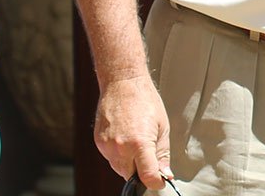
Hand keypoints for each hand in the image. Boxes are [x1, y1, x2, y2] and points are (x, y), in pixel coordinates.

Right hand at [95, 74, 173, 189]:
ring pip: (120, 169)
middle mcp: (121, 148)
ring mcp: (107, 147)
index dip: (156, 182)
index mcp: (140, 144)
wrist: (123, 82)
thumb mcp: (162, 127)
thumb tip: (165, 174)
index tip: (161, 181)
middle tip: (149, 156)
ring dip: (130, 164)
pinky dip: (119, 155)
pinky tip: (126, 138)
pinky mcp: (99, 143)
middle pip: (132, 177)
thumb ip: (162, 154)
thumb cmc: (145, 101)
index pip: (148, 178)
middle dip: (142, 172)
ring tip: (137, 141)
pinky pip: (111, 159)